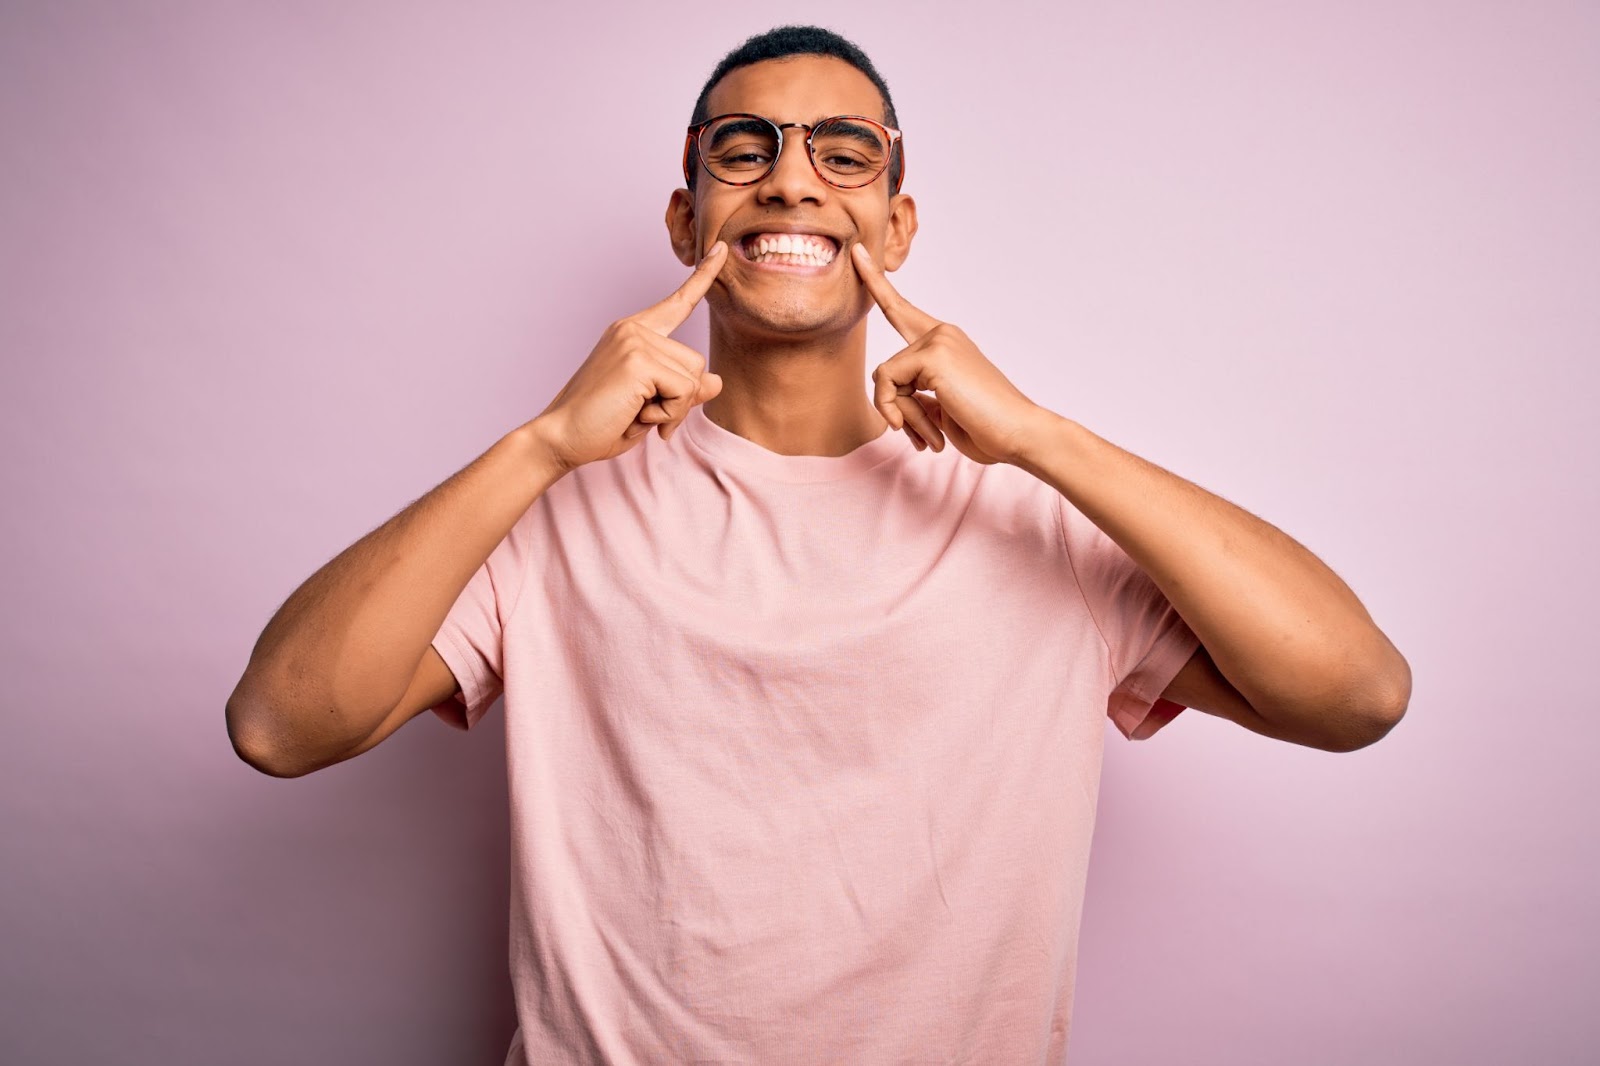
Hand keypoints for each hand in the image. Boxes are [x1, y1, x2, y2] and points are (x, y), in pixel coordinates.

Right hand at [534, 242, 727, 472]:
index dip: (702, 278)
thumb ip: (683, 390)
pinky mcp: (638, 359)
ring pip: (693, 378)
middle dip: (680, 399)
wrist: (561, 437)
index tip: (719, 250)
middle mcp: (633, 329)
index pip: (676, 303)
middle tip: (644, 414)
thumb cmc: (601, 423)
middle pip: (696, 362)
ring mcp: (634, 340)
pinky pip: (684, 391)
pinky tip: (638, 416)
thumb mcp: (652, 405)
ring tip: (636, 413)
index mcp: (633, 333)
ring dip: (673, 409)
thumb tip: (717, 381)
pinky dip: (669, 414)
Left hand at [853, 244, 1047, 465]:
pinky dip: (896, 410)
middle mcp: (942, 334)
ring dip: (901, 414)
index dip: (877, 283)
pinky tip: (929, 431)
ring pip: (885, 377)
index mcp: (945, 343)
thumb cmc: (986, 426)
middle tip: (910, 432)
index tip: (858, 253)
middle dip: (891, 405)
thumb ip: (915, 395)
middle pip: (887, 367)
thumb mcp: (942, 409)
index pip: (902, 309)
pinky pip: (887, 381)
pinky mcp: (933, 354)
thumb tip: (891, 398)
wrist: (1018, 433)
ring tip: (932, 437)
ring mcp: (938, 341)